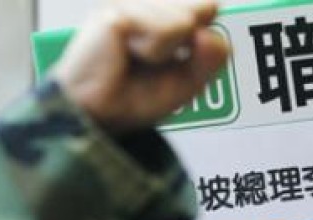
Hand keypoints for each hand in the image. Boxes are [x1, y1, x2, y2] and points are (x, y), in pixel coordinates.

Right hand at [52, 0, 229, 133]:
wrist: (100, 116)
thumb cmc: (133, 98)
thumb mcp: (188, 81)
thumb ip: (210, 56)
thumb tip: (213, 26)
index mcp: (162, 14)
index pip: (206, 6)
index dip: (204, 27)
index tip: (183, 51)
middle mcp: (146, 3)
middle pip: (202, 7)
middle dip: (188, 44)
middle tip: (154, 61)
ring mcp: (130, 3)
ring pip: (186, 19)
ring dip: (168, 52)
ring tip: (139, 59)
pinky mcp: (118, 11)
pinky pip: (165, 30)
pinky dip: (154, 52)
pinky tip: (128, 54)